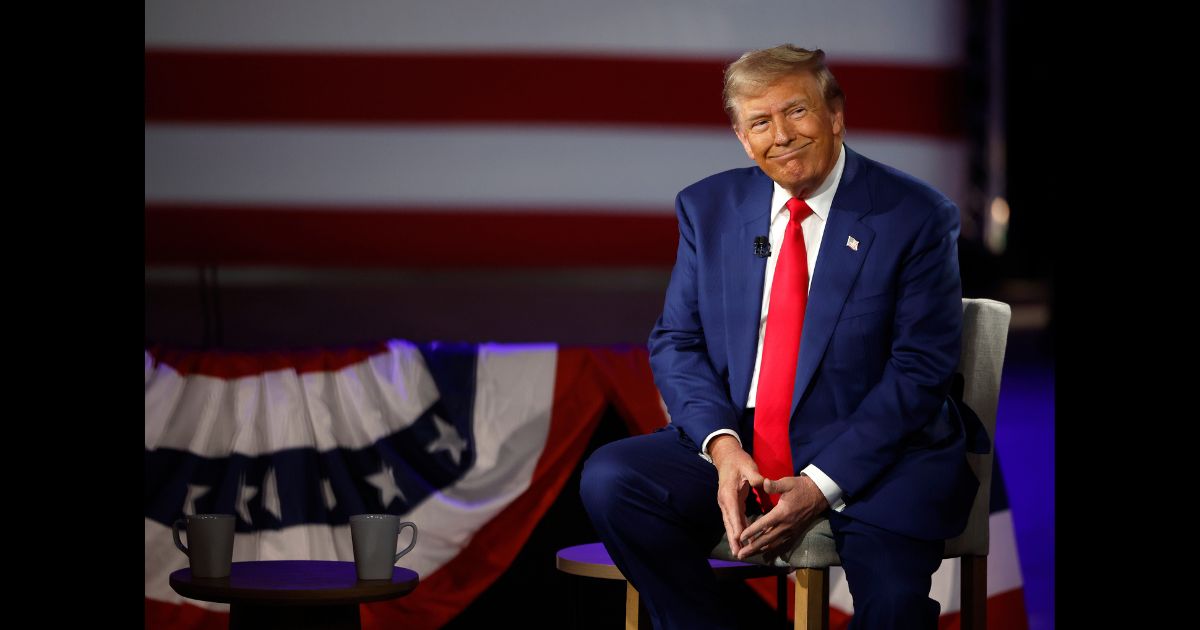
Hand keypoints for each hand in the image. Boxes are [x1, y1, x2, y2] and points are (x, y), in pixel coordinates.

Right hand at [708, 435, 763, 558]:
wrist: (727, 457)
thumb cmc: (739, 461)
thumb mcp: (748, 466)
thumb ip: (756, 476)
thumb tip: (764, 483)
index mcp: (729, 492)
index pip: (733, 512)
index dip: (737, 526)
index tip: (741, 539)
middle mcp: (725, 500)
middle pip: (729, 522)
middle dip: (733, 539)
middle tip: (738, 553)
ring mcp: (725, 503)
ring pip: (729, 523)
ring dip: (733, 538)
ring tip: (738, 552)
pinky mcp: (729, 504)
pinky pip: (733, 519)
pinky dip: (737, 530)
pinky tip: (742, 540)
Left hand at [736, 474, 828, 560]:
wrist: (818, 495)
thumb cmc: (800, 487)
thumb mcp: (787, 483)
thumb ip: (774, 485)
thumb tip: (763, 482)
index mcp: (782, 513)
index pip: (764, 524)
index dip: (751, 531)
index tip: (740, 538)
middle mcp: (786, 525)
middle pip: (766, 539)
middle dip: (752, 548)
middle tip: (740, 555)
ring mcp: (791, 531)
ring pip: (773, 544)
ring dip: (760, 550)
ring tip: (748, 555)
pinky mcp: (795, 533)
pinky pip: (781, 544)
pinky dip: (771, 549)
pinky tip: (763, 552)